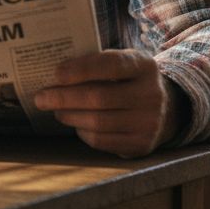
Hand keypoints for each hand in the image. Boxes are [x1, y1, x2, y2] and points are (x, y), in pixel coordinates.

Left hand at [33, 49, 185, 157]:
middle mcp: (151, 94)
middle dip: (64, 97)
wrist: (167, 109)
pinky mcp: (141, 144)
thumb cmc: (130, 81)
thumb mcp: (124, 64)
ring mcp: (149, 122)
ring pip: (97, 122)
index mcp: (144, 66)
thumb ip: (98, 64)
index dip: (81, 69)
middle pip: (98, 97)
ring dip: (69, 115)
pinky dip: (82, 131)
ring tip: (55, 110)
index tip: (56, 74)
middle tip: (41, 97)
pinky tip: (75, 123)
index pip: (110, 65)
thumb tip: (56, 74)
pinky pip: (101, 140)